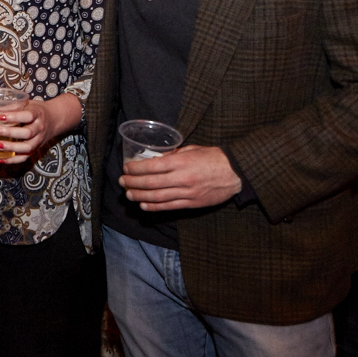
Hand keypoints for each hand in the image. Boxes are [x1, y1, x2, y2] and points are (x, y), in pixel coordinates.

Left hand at [0, 93, 81, 163]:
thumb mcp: (26, 104)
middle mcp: (39, 128)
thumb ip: (8, 108)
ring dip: (11, 148)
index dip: (14, 117)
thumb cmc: (36, 110)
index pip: (28, 116)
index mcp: (38, 114)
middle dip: (10, 133)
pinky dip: (13, 160)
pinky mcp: (35, 149)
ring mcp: (38, 140)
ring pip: (27, 147)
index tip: (1, 117)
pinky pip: (25, 158)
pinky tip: (1, 159)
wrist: (55, 119)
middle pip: (27, 133)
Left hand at [118, 145, 241, 210]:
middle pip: (151, 183)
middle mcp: (182, 178)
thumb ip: (173, 155)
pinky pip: (169, 206)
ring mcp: (187, 193)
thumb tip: (155, 159)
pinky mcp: (192, 203)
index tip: (126, 168)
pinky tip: (144, 205)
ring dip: (140, 196)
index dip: (136, 169)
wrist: (235, 173)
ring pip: (158, 197)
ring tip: (128, 194)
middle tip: (122, 181)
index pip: (152, 166)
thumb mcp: (192, 150)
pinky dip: (154, 207)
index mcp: (181, 162)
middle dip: (133, 183)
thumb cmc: (213, 158)